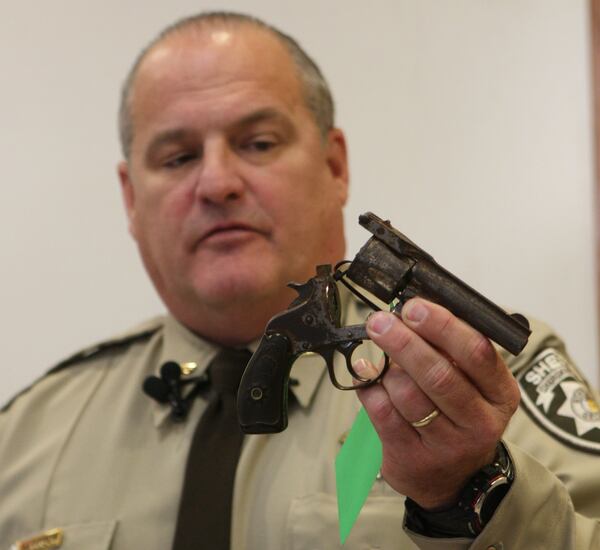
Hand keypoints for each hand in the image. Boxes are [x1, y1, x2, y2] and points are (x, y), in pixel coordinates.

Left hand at [355, 298, 519, 509]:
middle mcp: (480, 422)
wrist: (452, 478)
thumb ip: (449, 351)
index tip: (414, 307)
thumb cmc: (458, 414)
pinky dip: (369, 386)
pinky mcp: (413, 457)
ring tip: (380, 354)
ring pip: (407, 394)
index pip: (476, 352)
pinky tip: (365, 374)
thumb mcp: (471, 384)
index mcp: (500, 393)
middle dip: (404, 342)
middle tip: (380, 322)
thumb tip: (410, 313)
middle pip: (439, 375)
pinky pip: (383, 412)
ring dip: (387, 368)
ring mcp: (447, 444)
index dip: (442, 326)